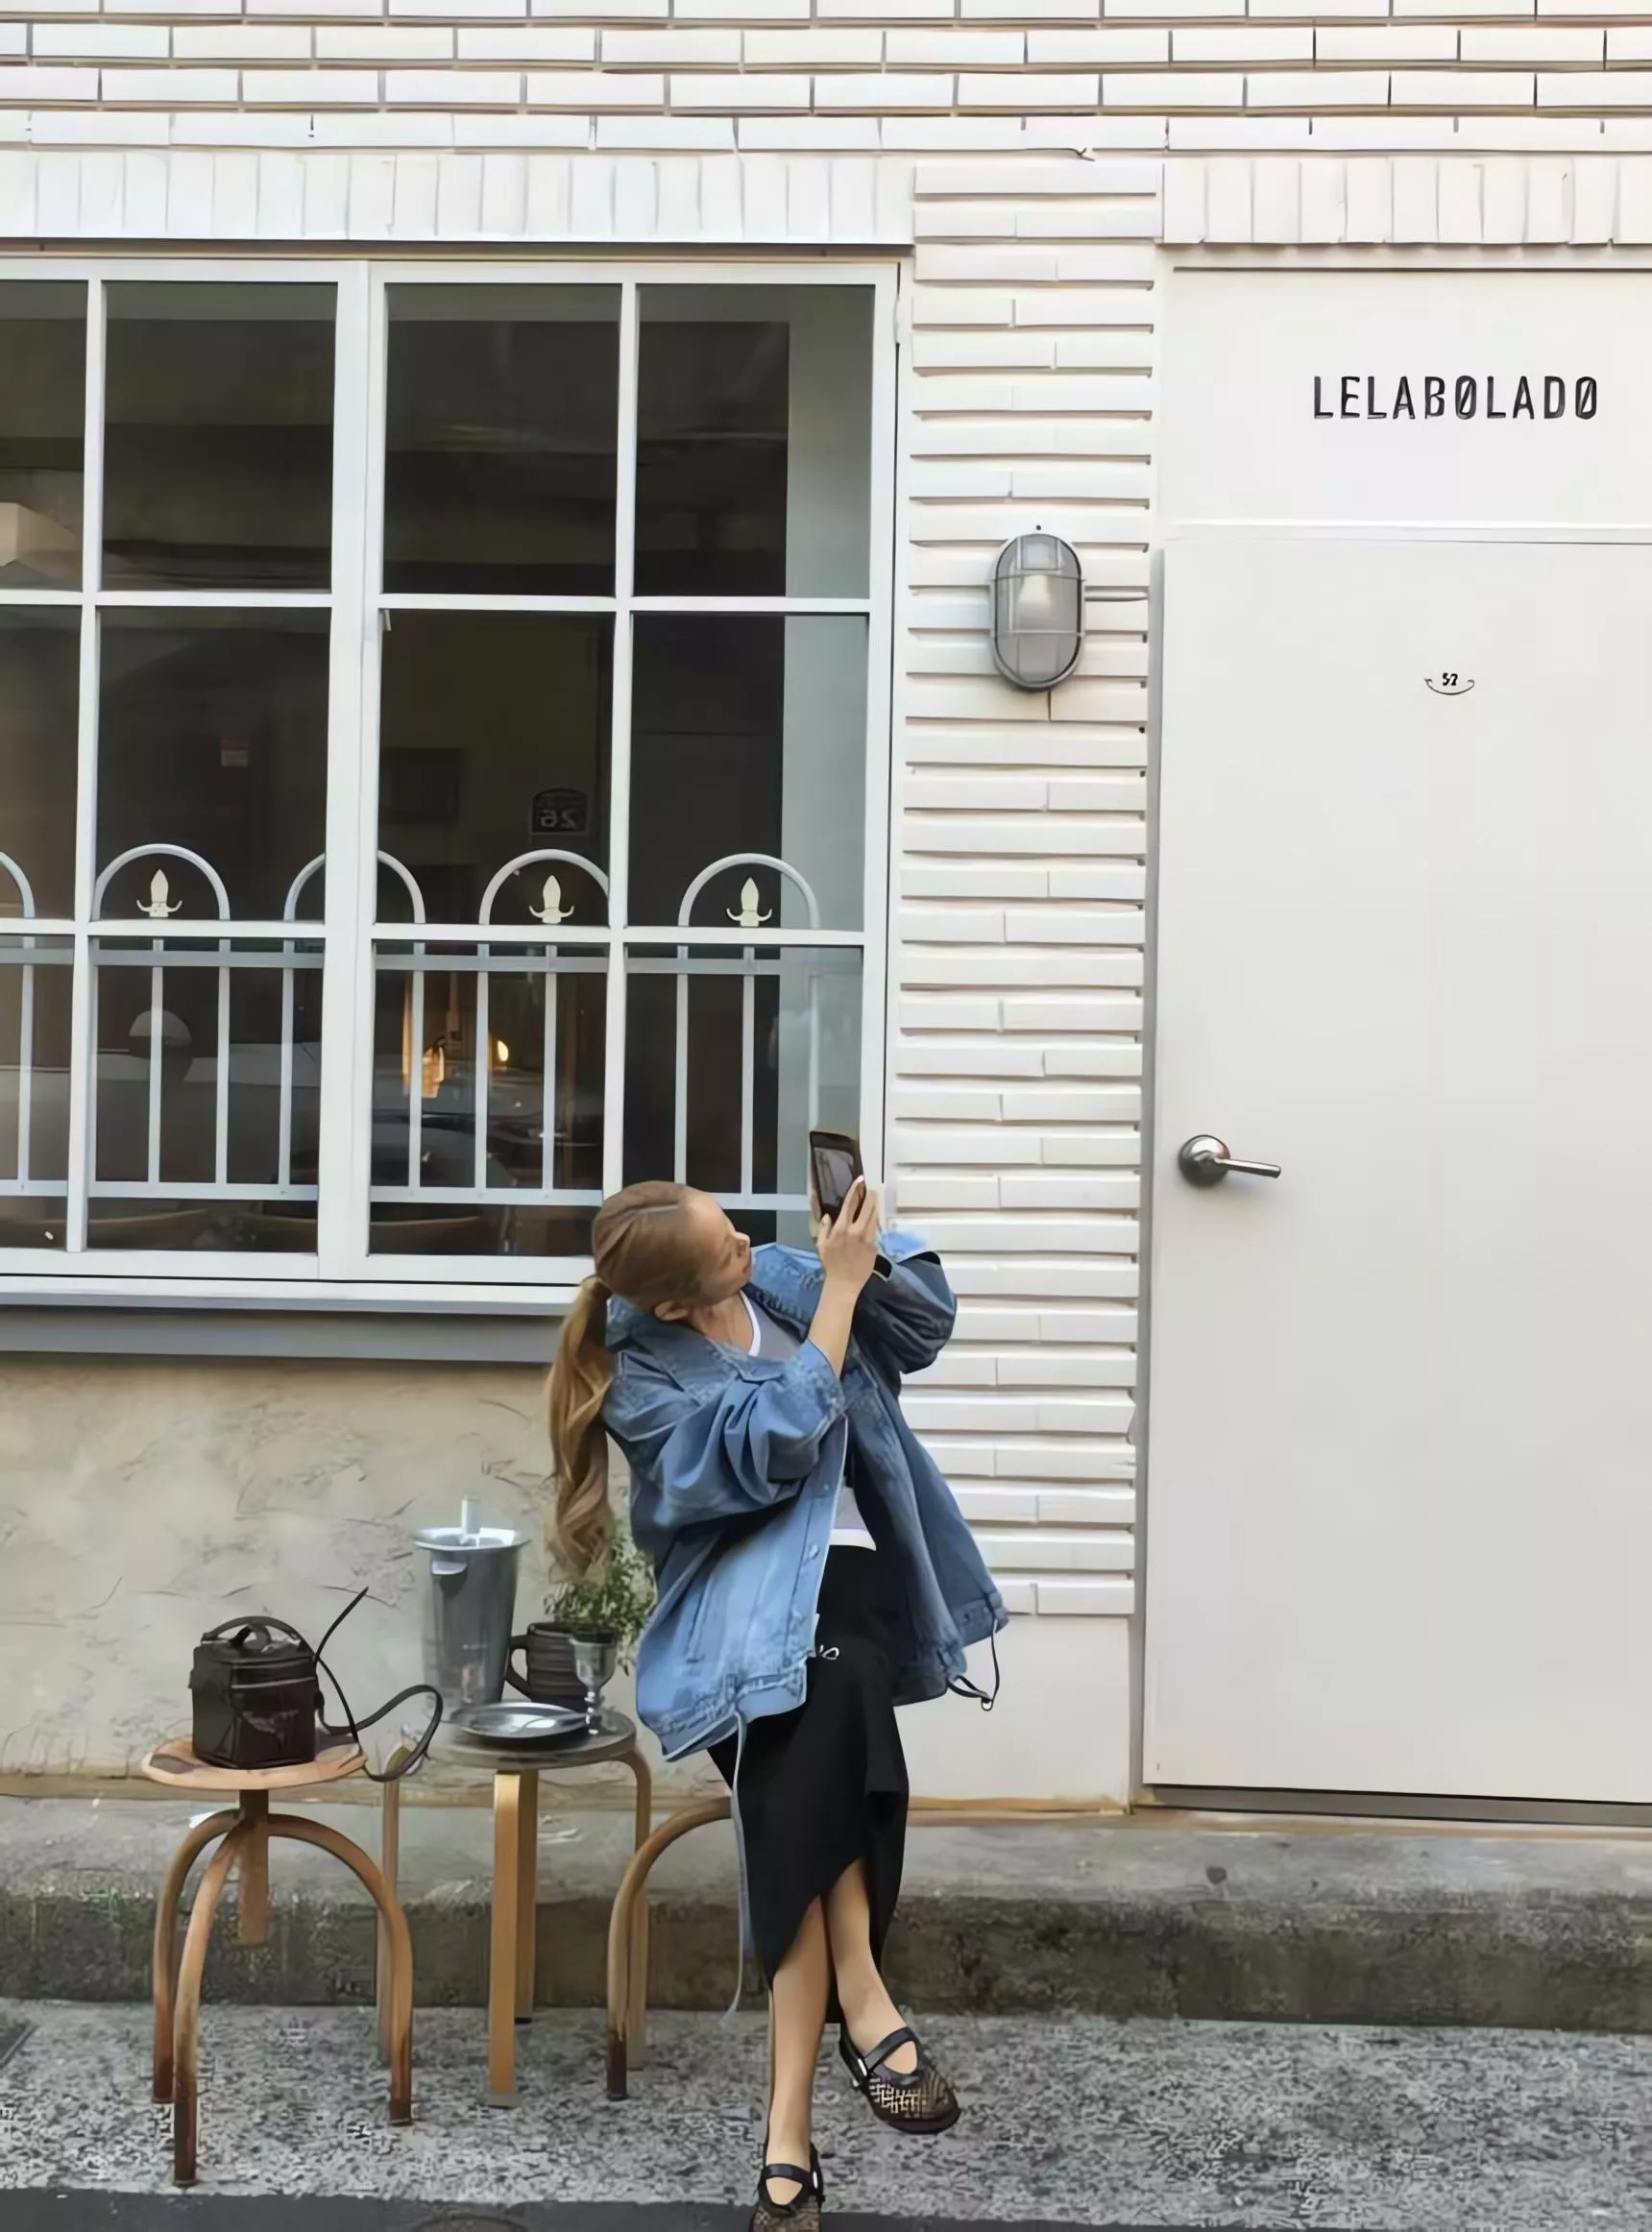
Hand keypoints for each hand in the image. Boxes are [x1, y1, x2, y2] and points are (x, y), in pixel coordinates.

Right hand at [817, 1177, 880, 1297]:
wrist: (844, 1282)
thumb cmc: (831, 1263)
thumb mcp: (821, 1245)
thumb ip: (824, 1228)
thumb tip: (827, 1216)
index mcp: (841, 1228)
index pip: (850, 1203)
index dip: (856, 1189)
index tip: (860, 1180)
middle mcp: (855, 1230)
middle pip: (867, 1206)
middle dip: (870, 1196)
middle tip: (871, 1190)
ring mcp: (867, 1237)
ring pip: (874, 1216)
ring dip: (875, 1207)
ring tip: (874, 1201)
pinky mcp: (874, 1245)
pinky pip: (876, 1229)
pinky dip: (875, 1221)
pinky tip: (874, 1218)